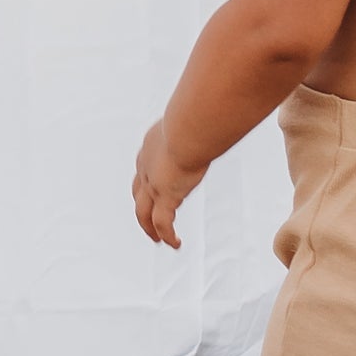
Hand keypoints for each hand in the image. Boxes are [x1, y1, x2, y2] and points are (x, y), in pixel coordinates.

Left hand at [131, 120, 205, 247]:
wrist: (187, 128)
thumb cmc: (195, 116)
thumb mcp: (194, 117)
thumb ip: (201, 120)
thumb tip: (217, 111)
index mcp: (151, 146)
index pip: (146, 166)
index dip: (149, 179)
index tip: (157, 188)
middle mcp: (146, 166)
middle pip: (138, 192)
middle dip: (142, 206)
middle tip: (146, 219)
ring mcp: (153, 183)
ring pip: (143, 212)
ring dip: (148, 227)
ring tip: (156, 239)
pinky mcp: (165, 197)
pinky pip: (163, 223)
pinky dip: (168, 235)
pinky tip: (175, 243)